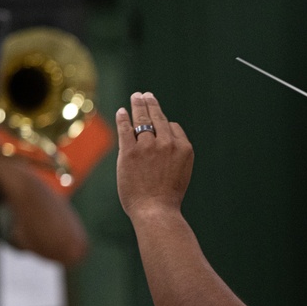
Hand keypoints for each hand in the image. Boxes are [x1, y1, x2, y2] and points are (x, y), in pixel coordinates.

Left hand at [116, 92, 193, 218]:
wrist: (156, 211)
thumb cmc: (168, 198)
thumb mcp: (181, 174)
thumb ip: (174, 156)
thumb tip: (165, 142)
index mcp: (184, 149)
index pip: (173, 127)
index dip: (165, 125)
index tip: (159, 122)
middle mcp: (168, 143)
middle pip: (158, 117)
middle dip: (151, 104)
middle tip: (145, 95)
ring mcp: (149, 146)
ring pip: (142, 119)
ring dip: (138, 105)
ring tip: (136, 97)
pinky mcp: (130, 151)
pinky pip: (126, 128)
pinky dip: (123, 118)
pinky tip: (122, 111)